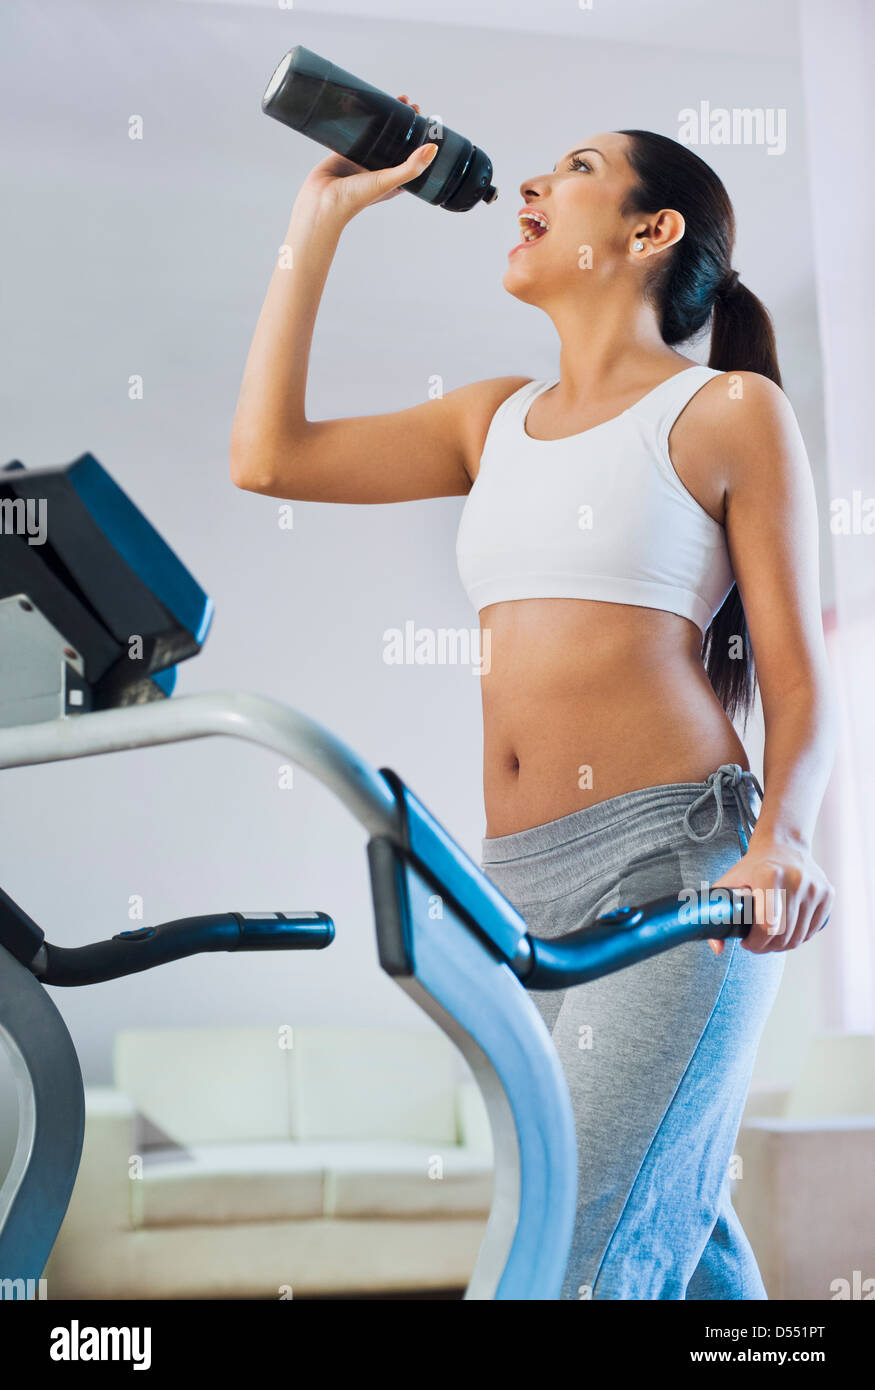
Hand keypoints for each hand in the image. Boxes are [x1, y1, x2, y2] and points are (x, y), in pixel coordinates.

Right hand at [293, 95, 437, 226]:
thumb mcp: (387, 181)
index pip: (412, 156)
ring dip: (385, 118)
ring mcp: (362, 160)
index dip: (420, 139)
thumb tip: (434, 148)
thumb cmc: (354, 198)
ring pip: (377, 134)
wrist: (320, 202)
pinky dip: (361, 119)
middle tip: (409, 105)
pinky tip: (366, 104)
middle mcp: (379, 170)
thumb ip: (410, 167)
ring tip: (393, 99)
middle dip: (404, 123)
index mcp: (393, 180)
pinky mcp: (345, 152)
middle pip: (396, 141)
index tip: (425, 120)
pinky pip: (356, 131)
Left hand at [707, 840, 833, 954]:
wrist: (783, 845)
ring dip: (782, 946)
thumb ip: (717, 911)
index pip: (767, 925)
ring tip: (769, 940)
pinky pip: (813, 930)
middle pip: (783, 934)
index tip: (747, 942)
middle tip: (756, 945)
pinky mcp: (827, 894)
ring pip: (799, 937)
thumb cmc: (753, 867)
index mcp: (769, 875)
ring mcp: (815, 888)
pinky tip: (786, 933)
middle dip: (766, 947)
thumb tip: (717, 947)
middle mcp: (796, 880)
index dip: (755, 942)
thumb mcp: (730, 882)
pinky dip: (799, 938)